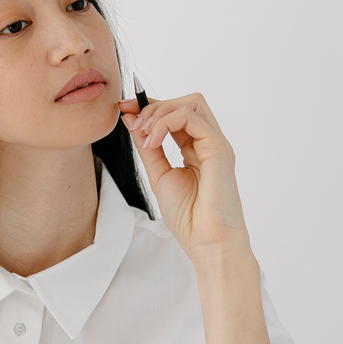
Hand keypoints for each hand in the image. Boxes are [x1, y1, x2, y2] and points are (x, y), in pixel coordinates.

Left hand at [119, 92, 248, 259]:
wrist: (207, 241)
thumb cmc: (189, 217)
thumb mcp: (158, 174)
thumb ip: (148, 147)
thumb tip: (131, 119)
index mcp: (197, 149)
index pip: (176, 114)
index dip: (150, 106)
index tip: (124, 108)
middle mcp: (209, 143)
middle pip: (186, 102)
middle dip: (155, 106)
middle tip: (133, 121)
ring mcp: (216, 144)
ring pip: (191, 103)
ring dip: (160, 112)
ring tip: (144, 133)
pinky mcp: (219, 148)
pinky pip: (191, 117)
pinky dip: (166, 123)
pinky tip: (152, 140)